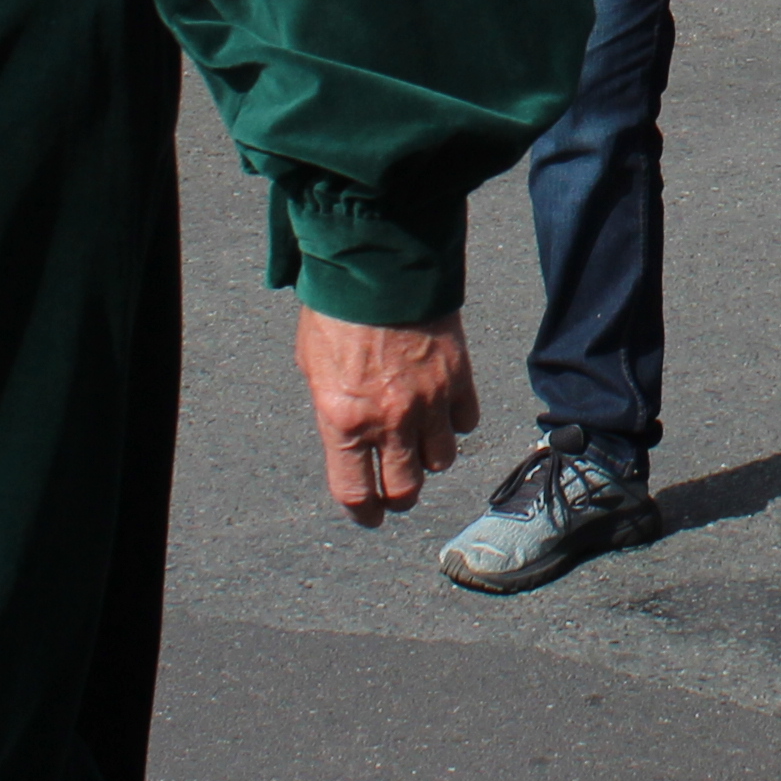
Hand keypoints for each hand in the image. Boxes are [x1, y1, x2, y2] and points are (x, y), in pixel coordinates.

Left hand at [296, 309, 477, 523]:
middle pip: (406, 488)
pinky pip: (465, 422)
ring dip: (429, 458)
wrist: (379, 264)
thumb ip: (334, 410)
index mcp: (345, 421)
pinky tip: (443, 411)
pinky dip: (456, 423)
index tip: (369, 517)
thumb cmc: (337, 312)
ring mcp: (429, 401)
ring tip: (420, 443)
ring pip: (441, 460)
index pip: (357, 492)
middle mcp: (389, 420)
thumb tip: (348, 435)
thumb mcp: (314, 368)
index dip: (364, 513)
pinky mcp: (458, 378)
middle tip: (397, 489)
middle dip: (400, 495)